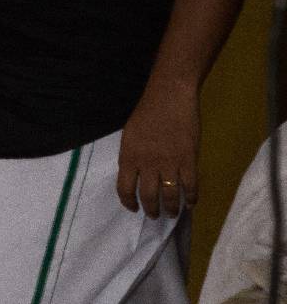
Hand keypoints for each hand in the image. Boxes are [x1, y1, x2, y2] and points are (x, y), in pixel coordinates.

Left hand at [116, 79, 199, 216]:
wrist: (169, 98)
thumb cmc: (147, 114)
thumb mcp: (129, 136)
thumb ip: (131, 157)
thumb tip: (134, 176)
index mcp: (128, 156)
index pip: (124, 188)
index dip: (128, 202)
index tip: (133, 209)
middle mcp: (147, 164)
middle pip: (148, 196)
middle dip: (151, 210)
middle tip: (155, 216)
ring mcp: (169, 163)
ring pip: (169, 196)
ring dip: (171, 209)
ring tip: (172, 214)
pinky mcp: (188, 160)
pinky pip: (190, 186)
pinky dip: (191, 198)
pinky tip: (190, 203)